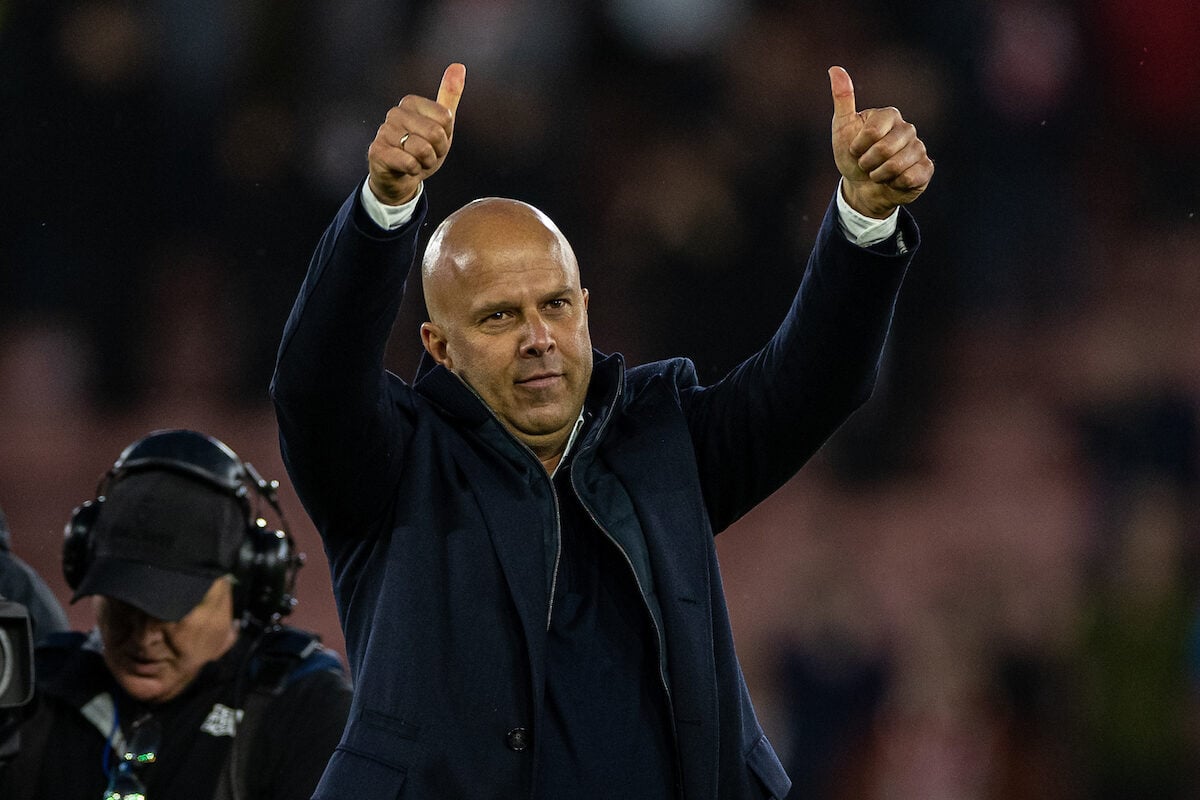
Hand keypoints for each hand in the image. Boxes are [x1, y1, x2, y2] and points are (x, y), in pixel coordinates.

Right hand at [367, 63, 465, 204]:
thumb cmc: (421, 149)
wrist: (399, 178)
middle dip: (437, 152)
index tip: (435, 142)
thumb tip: (459, 65)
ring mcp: (383, 132)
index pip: (445, 118)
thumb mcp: (441, 124)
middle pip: (435, 133)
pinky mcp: (377, 152)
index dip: (446, 136)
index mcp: (410, 102)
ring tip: (416, 162)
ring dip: (425, 163)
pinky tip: (406, 169)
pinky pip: (409, 163)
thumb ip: (449, 95)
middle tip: (426, 155)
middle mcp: (394, 113)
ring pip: (422, 150)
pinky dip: (414, 171)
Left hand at [829, 66, 931, 217]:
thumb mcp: (842, 128)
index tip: (855, 149)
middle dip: (867, 163)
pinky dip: (894, 185)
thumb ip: (842, 99)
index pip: (872, 131)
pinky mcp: (926, 169)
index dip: (858, 147)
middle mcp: (907, 129)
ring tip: (877, 174)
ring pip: (897, 166)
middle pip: (885, 149)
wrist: (862, 187)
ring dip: (879, 176)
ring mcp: (919, 149)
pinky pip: (910, 178)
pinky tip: (893, 182)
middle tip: (866, 164)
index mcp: (889, 116)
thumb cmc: (852, 156)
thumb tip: (835, 68)